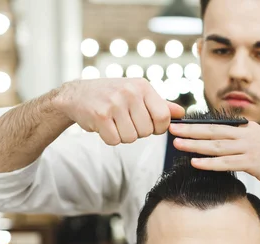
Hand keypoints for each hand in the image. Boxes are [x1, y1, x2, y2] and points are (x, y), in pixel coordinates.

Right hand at [55, 78, 184, 145]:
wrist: (77, 94)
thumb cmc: (112, 96)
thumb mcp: (138, 94)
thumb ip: (161, 105)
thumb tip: (182, 114)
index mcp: (143, 87)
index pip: (164, 117)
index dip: (158, 128)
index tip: (148, 124)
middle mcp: (130, 92)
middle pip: (147, 131)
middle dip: (137, 132)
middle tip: (124, 121)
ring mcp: (115, 103)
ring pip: (131, 138)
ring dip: (122, 136)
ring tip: (114, 122)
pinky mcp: (100, 115)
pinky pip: (115, 140)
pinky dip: (109, 138)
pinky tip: (104, 125)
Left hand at [168, 121, 259, 195]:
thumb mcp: (258, 144)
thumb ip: (241, 141)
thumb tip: (221, 143)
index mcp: (247, 127)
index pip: (218, 124)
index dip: (197, 124)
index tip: (180, 124)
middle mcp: (247, 134)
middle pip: (213, 131)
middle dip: (190, 130)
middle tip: (171, 129)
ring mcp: (250, 147)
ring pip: (217, 146)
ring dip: (195, 145)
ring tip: (178, 145)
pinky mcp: (253, 162)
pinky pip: (226, 163)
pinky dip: (210, 163)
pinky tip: (196, 163)